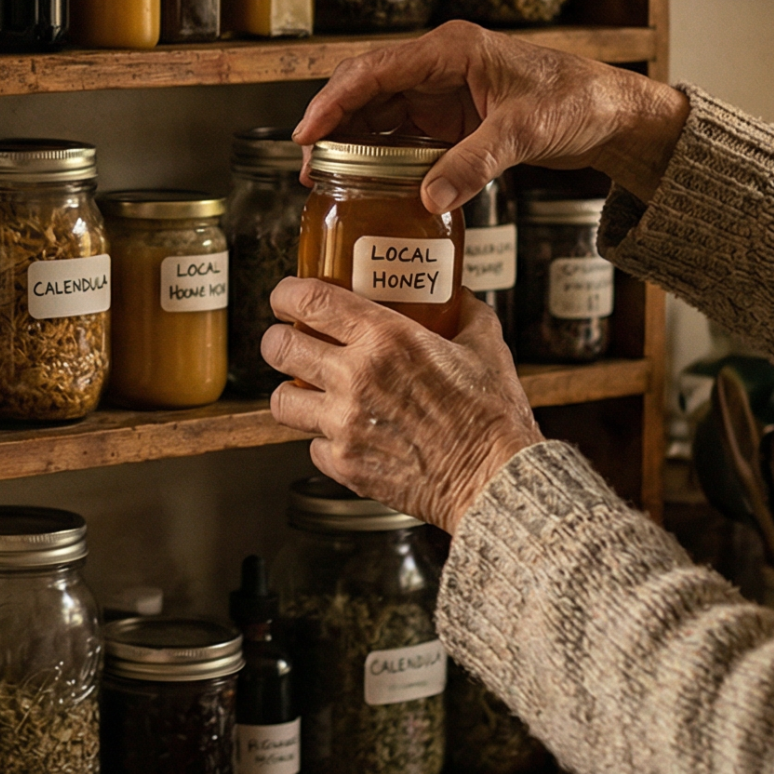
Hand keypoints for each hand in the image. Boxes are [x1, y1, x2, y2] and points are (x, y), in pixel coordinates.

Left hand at [262, 276, 542, 532]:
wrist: (496, 480)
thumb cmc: (493, 416)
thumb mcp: (485, 346)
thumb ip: (465, 312)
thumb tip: (456, 294)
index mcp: (385, 339)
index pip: (309, 300)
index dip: (286, 294)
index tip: (286, 297)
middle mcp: (355, 377)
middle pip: (278, 347)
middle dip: (277, 340)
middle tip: (289, 341)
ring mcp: (344, 424)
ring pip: (279, 400)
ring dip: (290, 393)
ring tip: (307, 392)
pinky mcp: (344, 464)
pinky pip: (312, 446)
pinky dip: (324, 440)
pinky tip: (347, 434)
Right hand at [294, 20, 690, 212]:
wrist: (614, 114)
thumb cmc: (578, 101)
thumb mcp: (524, 132)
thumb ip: (474, 164)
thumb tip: (426, 196)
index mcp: (451, 50)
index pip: (373, 70)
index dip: (333, 102)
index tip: (306, 135)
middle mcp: (438, 65)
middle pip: (365, 90)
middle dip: (331, 126)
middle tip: (310, 168)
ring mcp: (442, 90)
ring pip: (377, 112)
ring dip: (350, 143)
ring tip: (326, 179)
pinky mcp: (450, 116)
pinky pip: (401, 133)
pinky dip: (379, 154)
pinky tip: (364, 180)